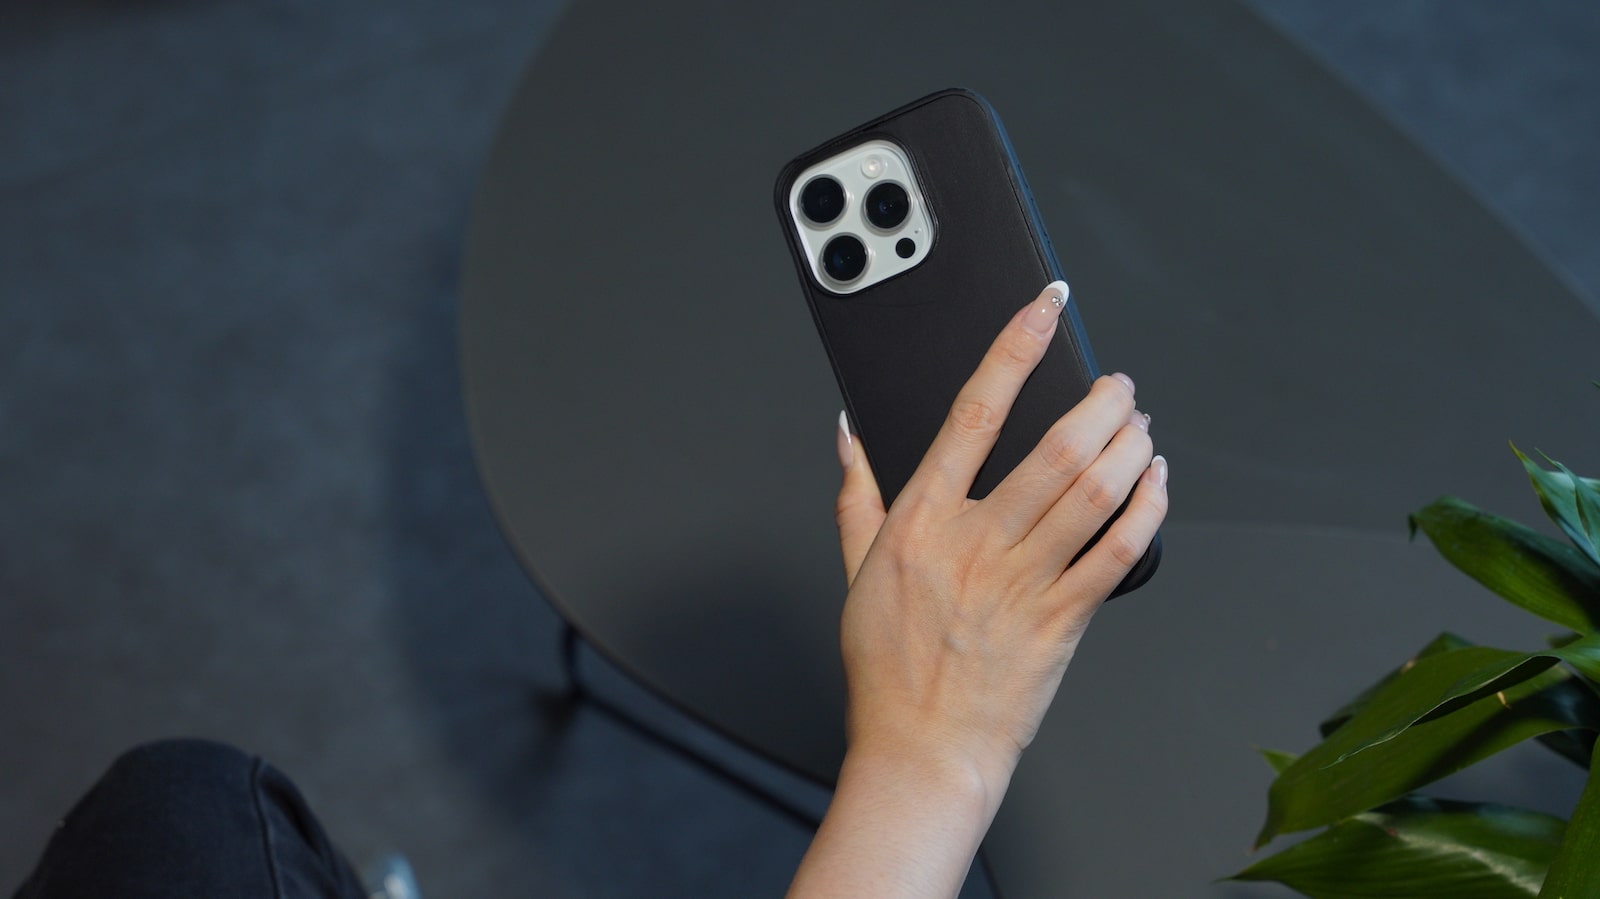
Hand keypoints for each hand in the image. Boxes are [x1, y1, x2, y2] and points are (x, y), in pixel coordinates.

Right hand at [833, 280, 1167, 792]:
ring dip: (1130, 446)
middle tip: (1118, 385)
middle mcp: (975, 544)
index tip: (1043, 310)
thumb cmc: (888, 666)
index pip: (972, 412)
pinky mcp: (1062, 622)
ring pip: (1094, 493)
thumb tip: (849, 431)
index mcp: (920, 520)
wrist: (922, 749)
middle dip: (1102, 401)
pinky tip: (1155, 483)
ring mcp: (1021, 584)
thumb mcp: (855, 571)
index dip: (1013, 350)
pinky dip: (1147, 508)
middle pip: (1055, 448)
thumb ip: (856, 493)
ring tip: (1140, 427)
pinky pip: (1117, 552)